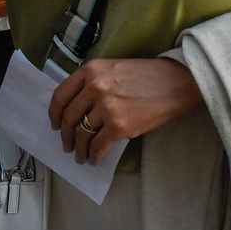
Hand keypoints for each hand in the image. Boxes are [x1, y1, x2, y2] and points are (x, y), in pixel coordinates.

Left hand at [48, 57, 203, 164]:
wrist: (176, 84)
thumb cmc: (148, 77)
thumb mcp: (114, 70)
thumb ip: (93, 84)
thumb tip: (79, 110)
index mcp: (91, 70)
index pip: (61, 95)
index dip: (54, 114)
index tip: (54, 124)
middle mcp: (94, 87)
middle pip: (69, 117)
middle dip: (65, 135)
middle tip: (67, 145)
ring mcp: (106, 107)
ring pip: (82, 133)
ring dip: (79, 149)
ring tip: (81, 156)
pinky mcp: (119, 125)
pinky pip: (98, 145)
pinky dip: (94, 155)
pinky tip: (95, 159)